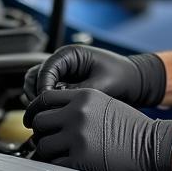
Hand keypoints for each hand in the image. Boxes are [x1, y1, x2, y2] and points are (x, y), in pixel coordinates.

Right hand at [23, 45, 165, 106]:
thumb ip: (77, 92)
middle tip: (44, 113)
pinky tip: (55, 116)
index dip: (44, 88)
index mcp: (71, 54)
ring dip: (39, 101)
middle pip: (35, 77)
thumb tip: (56, 103)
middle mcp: (64, 63)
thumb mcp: (101, 85)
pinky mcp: (65, 87)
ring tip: (49, 115)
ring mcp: (63, 75)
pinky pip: (48, 95)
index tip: (47, 104)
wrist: (136, 82)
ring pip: (37, 86)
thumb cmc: (123, 76)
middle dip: (37, 95)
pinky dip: (47, 105)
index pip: (46, 69)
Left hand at [24, 88, 171, 170]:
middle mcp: (77, 114)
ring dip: (48, 151)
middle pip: (39, 122)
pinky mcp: (79, 161)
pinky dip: (57, 166)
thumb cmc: (133, 128)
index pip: (44, 98)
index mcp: (83, 97)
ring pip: (43, 145)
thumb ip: (78, 105)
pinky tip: (68, 164)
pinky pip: (54, 164)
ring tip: (61, 153)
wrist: (153, 146)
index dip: (34, 110)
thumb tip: (54, 114)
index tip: (32, 119)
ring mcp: (77, 137)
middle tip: (48, 139)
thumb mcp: (105, 103)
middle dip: (41, 132)